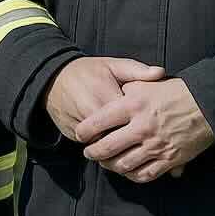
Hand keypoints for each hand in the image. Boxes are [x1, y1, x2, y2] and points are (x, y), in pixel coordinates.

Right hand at [44, 56, 164, 141]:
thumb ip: (137, 70)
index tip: (155, 126)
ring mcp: (81, 128)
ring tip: (133, 149)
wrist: (53, 78)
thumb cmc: (88, 71)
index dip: (145, 126)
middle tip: (147, 144)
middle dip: (133, 144)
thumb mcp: (112, 65)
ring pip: (105, 148)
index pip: (132, 121)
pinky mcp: (72, 135)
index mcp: (107, 98)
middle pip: (120, 140)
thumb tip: (160, 72)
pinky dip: (104, 150)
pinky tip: (116, 149)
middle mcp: (94, 116)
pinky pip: (93, 148)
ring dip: (118, 151)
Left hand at [76, 77, 214, 183]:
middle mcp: (141, 127)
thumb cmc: (174, 92)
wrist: (207, 106)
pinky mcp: (169, 160)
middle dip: (93, 153)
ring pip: (124, 164)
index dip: (85, 130)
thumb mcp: (147, 84)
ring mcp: (155, 146)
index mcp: (133, 104)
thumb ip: (126, 90)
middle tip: (88, 153)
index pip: (100, 121)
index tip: (80, 134)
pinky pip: (145, 174)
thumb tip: (110, 100)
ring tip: (105, 163)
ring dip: (110, 166)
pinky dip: (132, 176)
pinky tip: (127, 172)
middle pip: (108, 147)